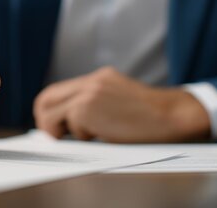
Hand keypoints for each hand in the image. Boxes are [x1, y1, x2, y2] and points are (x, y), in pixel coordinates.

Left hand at [33, 67, 209, 142]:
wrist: (173, 116)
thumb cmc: (151, 118)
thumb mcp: (119, 100)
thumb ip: (95, 104)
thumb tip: (68, 124)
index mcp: (97, 78)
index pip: (55, 92)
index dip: (50, 113)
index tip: (58, 129)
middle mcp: (90, 81)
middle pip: (44, 100)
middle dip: (47, 123)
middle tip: (62, 137)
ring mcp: (88, 92)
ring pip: (49, 113)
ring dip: (64, 131)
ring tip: (89, 136)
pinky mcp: (87, 107)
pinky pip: (69, 124)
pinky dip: (82, 136)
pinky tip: (104, 135)